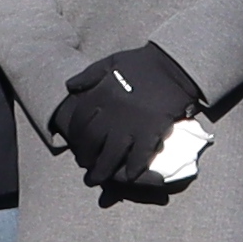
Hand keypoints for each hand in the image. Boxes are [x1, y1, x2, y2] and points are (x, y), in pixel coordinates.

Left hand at [50, 44, 207, 195]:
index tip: (75, 146)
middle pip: (92, 142)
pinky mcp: (152, 131)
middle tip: (85, 167)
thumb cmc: (142, 63)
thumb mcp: (110, 62)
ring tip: (98, 179)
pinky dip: (133, 169)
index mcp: (100, 95)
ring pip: (112, 155)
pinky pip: (139, 156)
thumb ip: (88, 75)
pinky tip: (128, 176)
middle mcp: (112, 112)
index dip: (76, 137)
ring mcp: (132, 124)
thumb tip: (69, 87)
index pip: (80, 122)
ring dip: (104, 170)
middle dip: (86, 157)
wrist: (174, 65)